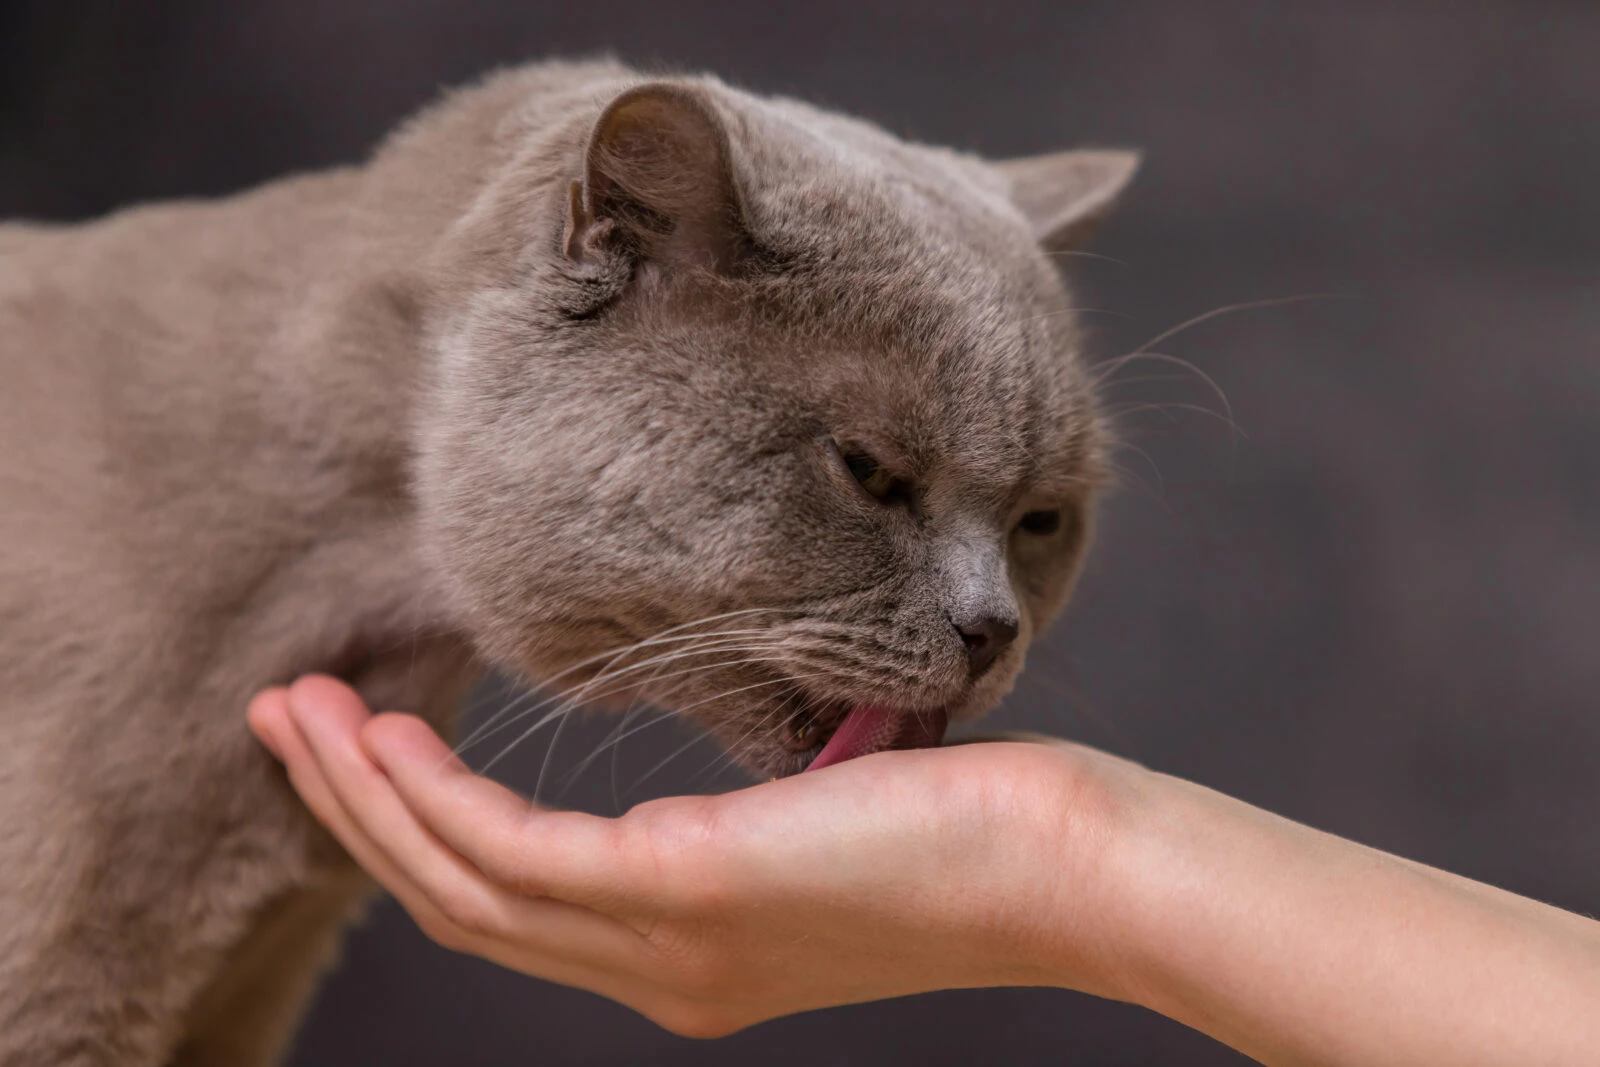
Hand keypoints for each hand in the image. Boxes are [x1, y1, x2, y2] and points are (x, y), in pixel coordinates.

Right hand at [247, 677, 1132, 1036]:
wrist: (1064, 867)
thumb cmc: (966, 830)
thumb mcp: (819, 824)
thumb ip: (742, 818)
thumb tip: (717, 770)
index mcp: (684, 958)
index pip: (518, 909)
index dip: (421, 838)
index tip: (368, 756)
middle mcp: (658, 971)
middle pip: (461, 903)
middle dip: (360, 814)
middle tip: (288, 725)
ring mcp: (666, 943)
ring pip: (462, 881)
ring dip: (367, 796)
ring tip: (297, 713)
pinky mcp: (687, 888)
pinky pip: (518, 851)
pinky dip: (436, 796)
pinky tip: (390, 735)